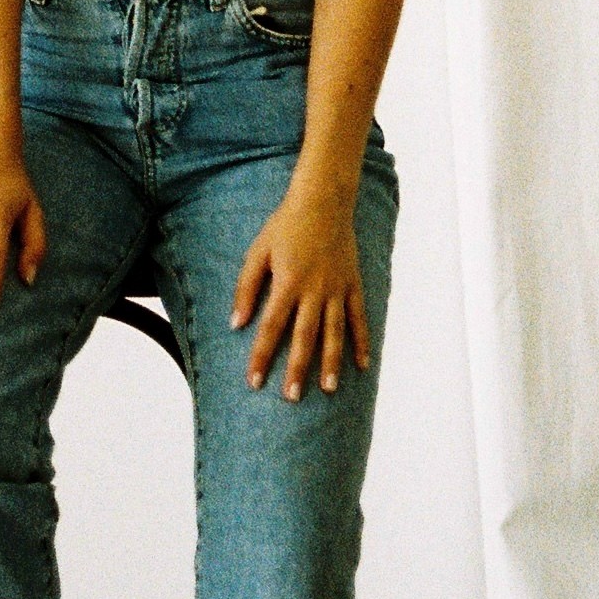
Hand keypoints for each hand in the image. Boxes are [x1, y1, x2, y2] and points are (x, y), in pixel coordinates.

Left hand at [230, 180, 369, 398]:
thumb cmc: (285, 226)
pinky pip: (359, 317)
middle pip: (304, 336)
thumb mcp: (257, 252)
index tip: (254, 381)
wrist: (323, 200)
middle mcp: (314, 290)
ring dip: (330, 362)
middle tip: (291, 397)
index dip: (262, 356)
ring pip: (334, 332)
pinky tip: (362, 365)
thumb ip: (246, 287)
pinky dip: (361, 341)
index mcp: (287, 283)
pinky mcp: (352, 284)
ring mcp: (337, 289)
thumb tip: (236, 323)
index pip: (271, 327)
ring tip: (327, 389)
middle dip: (296, 369)